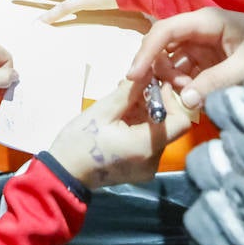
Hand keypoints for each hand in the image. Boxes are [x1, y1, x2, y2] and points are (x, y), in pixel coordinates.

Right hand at [48, 79, 192, 187]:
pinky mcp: (139, 169)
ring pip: (157, 132)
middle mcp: (153, 160)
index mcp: (146, 146)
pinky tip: (121, 116)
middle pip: (168, 125)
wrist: (63, 174)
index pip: (181, 120)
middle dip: (155, 103)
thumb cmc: (79, 142)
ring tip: (123, 100)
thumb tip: (149, 69)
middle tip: (134, 88)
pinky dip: (139, 126)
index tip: (152, 85)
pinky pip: (147, 142)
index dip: (171, 99)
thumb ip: (130, 90)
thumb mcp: (103, 111)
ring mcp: (147, 168)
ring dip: (145, 113)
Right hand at [126, 7, 243, 109]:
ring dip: (171, 83)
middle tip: (155, 99)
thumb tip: (185, 101)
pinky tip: (189, 105)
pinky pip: (190, 76)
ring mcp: (206, 48)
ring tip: (176, 104)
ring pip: (174, 64)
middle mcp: (201, 32)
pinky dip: (186, 89)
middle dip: (155, 72)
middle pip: (164, 48)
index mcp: (206, 22)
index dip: (145, 53)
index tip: (133, 77)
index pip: (165, 32)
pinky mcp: (214, 64)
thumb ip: (217, 82)